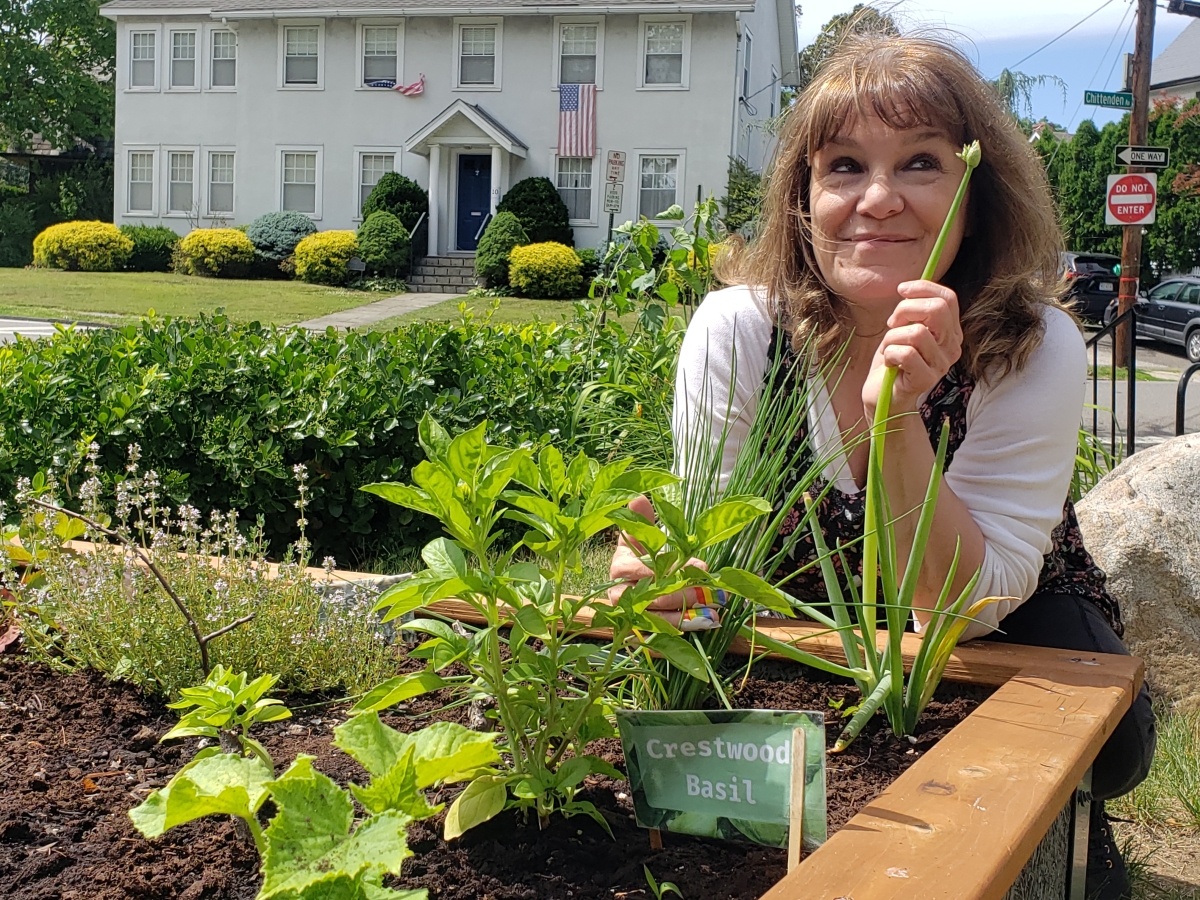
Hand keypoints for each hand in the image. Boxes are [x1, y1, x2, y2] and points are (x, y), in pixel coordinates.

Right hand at [607, 495, 707, 626]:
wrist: (626, 585)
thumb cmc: (636, 557)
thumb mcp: (638, 536)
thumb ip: (640, 519)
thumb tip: (638, 496)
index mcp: (619, 568)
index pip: (643, 570)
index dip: (673, 568)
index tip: (701, 564)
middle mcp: (619, 595)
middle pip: (651, 599)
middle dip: (685, 595)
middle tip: (712, 592)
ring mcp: (629, 617)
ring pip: (657, 620)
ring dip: (688, 617)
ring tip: (714, 613)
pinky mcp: (639, 633)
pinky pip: (660, 637)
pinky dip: (684, 631)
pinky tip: (705, 624)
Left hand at [863, 280, 962, 414]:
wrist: (883, 396)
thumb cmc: (893, 360)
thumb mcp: (902, 329)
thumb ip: (912, 312)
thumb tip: (907, 291)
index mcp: (950, 332)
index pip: (948, 298)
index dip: (923, 288)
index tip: (901, 290)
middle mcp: (952, 347)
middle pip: (937, 310)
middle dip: (906, 309)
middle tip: (892, 323)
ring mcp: (941, 364)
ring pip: (916, 332)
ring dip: (892, 337)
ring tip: (890, 349)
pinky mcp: (927, 379)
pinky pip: (906, 353)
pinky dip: (890, 354)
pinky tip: (890, 363)